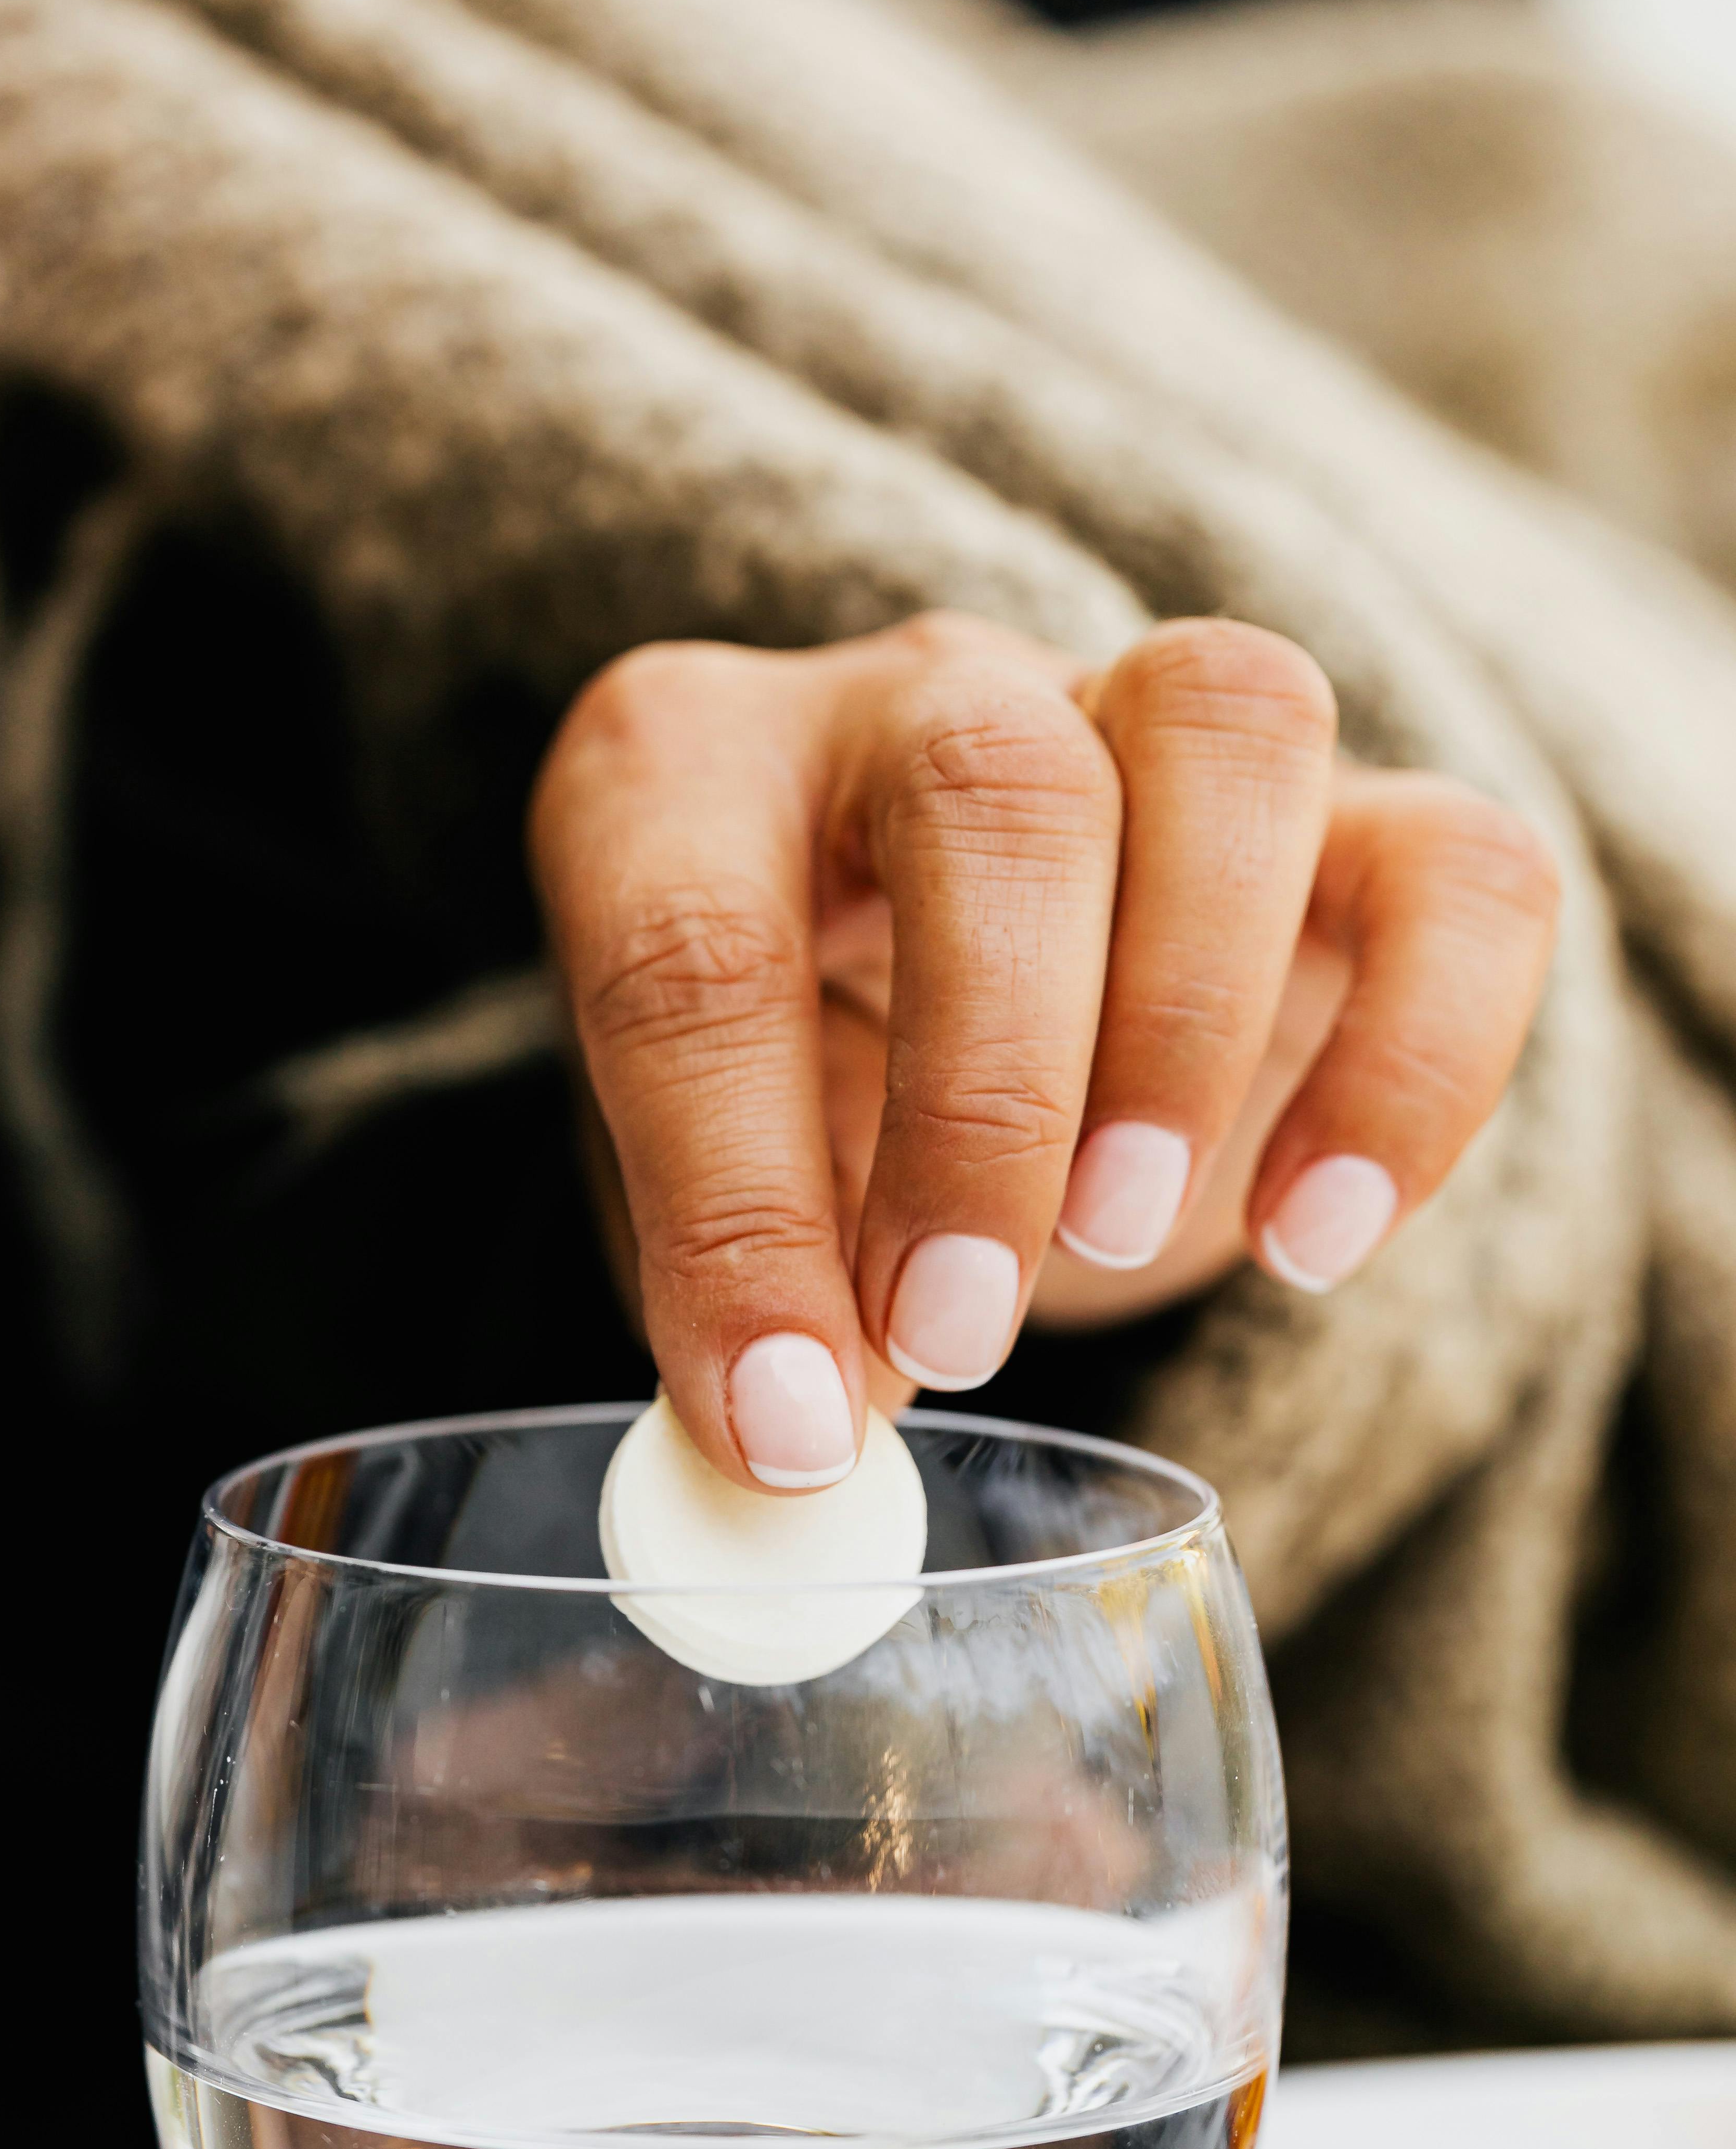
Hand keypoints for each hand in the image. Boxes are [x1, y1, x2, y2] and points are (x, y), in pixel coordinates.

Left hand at [530, 612, 1558, 1489]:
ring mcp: (1147, 716)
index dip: (736, 1207)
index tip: (792, 1424)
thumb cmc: (804, 1111)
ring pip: (1228, 732)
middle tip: (956, 1338)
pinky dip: (1414, 1064)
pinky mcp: (1360, 816)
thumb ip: (740, 1309)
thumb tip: (801, 1453)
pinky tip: (1318, 1240)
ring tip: (1119, 1234)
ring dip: (1185, 1016)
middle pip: (993, 791)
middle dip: (984, 1095)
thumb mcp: (720, 1203)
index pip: (694, 950)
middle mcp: (921, 695)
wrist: (972, 1049)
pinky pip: (1456, 870)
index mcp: (692, 774)